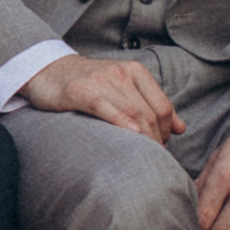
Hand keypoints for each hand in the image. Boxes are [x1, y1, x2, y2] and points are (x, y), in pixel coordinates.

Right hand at [19, 53, 181, 142]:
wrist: (47, 70)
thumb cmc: (88, 84)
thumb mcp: (123, 88)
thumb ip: (151, 105)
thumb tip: (181, 128)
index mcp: (135, 71)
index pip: (162, 106)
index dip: (167, 132)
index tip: (162, 148)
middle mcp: (120, 73)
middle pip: (149, 113)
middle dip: (157, 140)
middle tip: (154, 159)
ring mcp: (100, 80)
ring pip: (132, 112)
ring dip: (143, 138)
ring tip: (144, 157)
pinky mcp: (79, 91)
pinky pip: (105, 108)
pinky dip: (120, 123)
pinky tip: (128, 137)